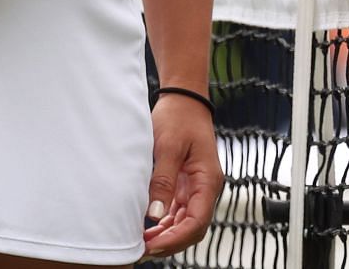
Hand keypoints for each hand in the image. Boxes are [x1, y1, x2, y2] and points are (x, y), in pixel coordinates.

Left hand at [140, 94, 222, 256]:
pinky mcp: (187, 184)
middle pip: (193, 228)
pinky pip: (179, 212)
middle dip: (169, 242)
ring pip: (185, 223)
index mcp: (207, 180)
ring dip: (166, 235)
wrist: (183, 99)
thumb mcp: (167, 147)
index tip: (151, 245)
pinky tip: (148, 228)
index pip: (196, 222)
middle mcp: (206, 188)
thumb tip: (154, 216)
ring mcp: (197, 187)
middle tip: (141, 249)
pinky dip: (165, 223)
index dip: (175, 239)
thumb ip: (162, 181)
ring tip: (141, 242)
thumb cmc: (178, 118)